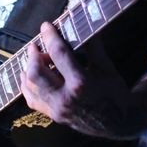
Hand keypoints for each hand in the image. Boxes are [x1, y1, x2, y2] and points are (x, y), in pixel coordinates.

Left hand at [20, 22, 135, 138]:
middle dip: (32, 55)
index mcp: (81, 82)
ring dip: (28, 69)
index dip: (50, 37)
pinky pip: (32, 100)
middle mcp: (66, 98)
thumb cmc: (114, 93)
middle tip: (36, 46)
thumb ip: (93, 46)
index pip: (58, 54)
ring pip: (30, 87)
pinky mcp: (54, 116)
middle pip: (36, 73)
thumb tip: (84, 24)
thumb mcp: (106, 67)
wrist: (119, 122)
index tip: (45, 26)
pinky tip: (31, 76)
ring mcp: (58, 110)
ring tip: (35, 60)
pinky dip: (27, 86)